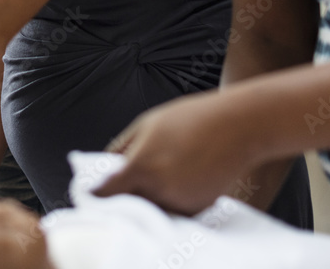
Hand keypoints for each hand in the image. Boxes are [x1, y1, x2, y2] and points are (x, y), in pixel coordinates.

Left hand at [91, 90, 258, 214]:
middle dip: (122, 195)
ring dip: (147, 197)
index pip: (106, 194)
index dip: (95, 194)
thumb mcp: (146, 125)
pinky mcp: (197, 210)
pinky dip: (169, 200)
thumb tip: (104, 168)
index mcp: (141, 167)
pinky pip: (173, 210)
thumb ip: (121, 149)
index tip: (91, 192)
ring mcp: (180, 203)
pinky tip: (179, 177)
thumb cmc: (190, 119)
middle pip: (127, 204)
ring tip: (160, 171)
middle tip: (123, 180)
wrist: (238, 127)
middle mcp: (159, 190)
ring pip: (151, 208)